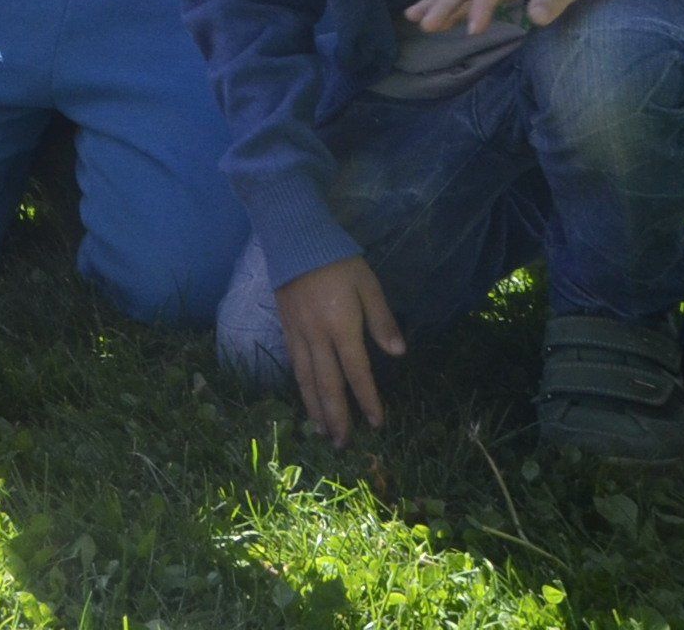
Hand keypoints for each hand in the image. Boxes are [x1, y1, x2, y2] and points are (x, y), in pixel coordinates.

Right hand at [276, 255, 403, 444]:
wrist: (294, 239)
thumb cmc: (337, 260)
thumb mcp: (368, 285)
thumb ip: (382, 319)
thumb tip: (398, 352)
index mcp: (340, 326)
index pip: (356, 372)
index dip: (368, 399)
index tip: (377, 423)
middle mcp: (317, 336)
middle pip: (327, 384)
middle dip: (337, 416)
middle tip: (343, 444)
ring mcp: (298, 333)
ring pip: (306, 379)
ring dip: (315, 408)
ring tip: (322, 432)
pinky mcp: (286, 327)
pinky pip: (294, 364)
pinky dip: (301, 386)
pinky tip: (305, 399)